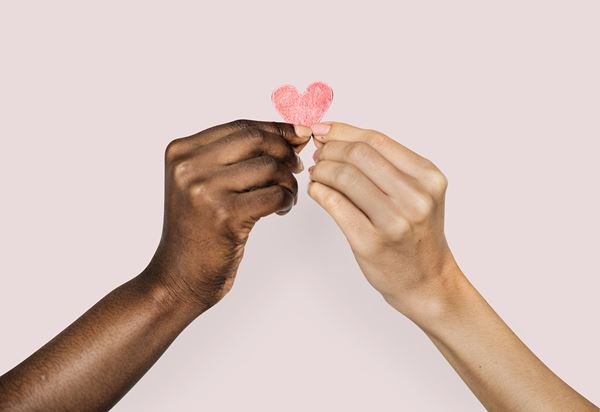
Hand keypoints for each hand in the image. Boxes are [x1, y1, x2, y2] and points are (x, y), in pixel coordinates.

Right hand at [145, 119, 311, 311]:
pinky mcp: (225, 215)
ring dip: (288, 181)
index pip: (240, 127)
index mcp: (181, 151)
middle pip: (256, 140)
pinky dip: (287, 200)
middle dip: (285, 151)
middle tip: (295, 168)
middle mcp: (188, 166)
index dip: (276, 129)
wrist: (177, 277)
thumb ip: (235, 157)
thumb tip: (291, 134)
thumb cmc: (197, 230)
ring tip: (285, 197)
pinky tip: (280, 210)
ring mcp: (204, 190)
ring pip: (269, 167)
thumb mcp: (202, 184)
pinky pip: (274, 194)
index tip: (299, 135)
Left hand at [308, 122, 456, 319]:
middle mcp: (416, 197)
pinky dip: (319, 191)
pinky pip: (335, 204)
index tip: (324, 131)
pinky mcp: (371, 242)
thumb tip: (335, 136)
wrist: (428, 281)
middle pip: (358, 155)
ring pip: (344, 176)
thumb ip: (385, 165)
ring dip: (322, 170)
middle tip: (319, 156)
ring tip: (318, 174)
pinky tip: (317, 191)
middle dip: (330, 150)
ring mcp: (394, 221)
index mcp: (428, 177)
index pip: (377, 140)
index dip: (343, 131)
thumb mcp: (417, 193)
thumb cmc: (417, 234)